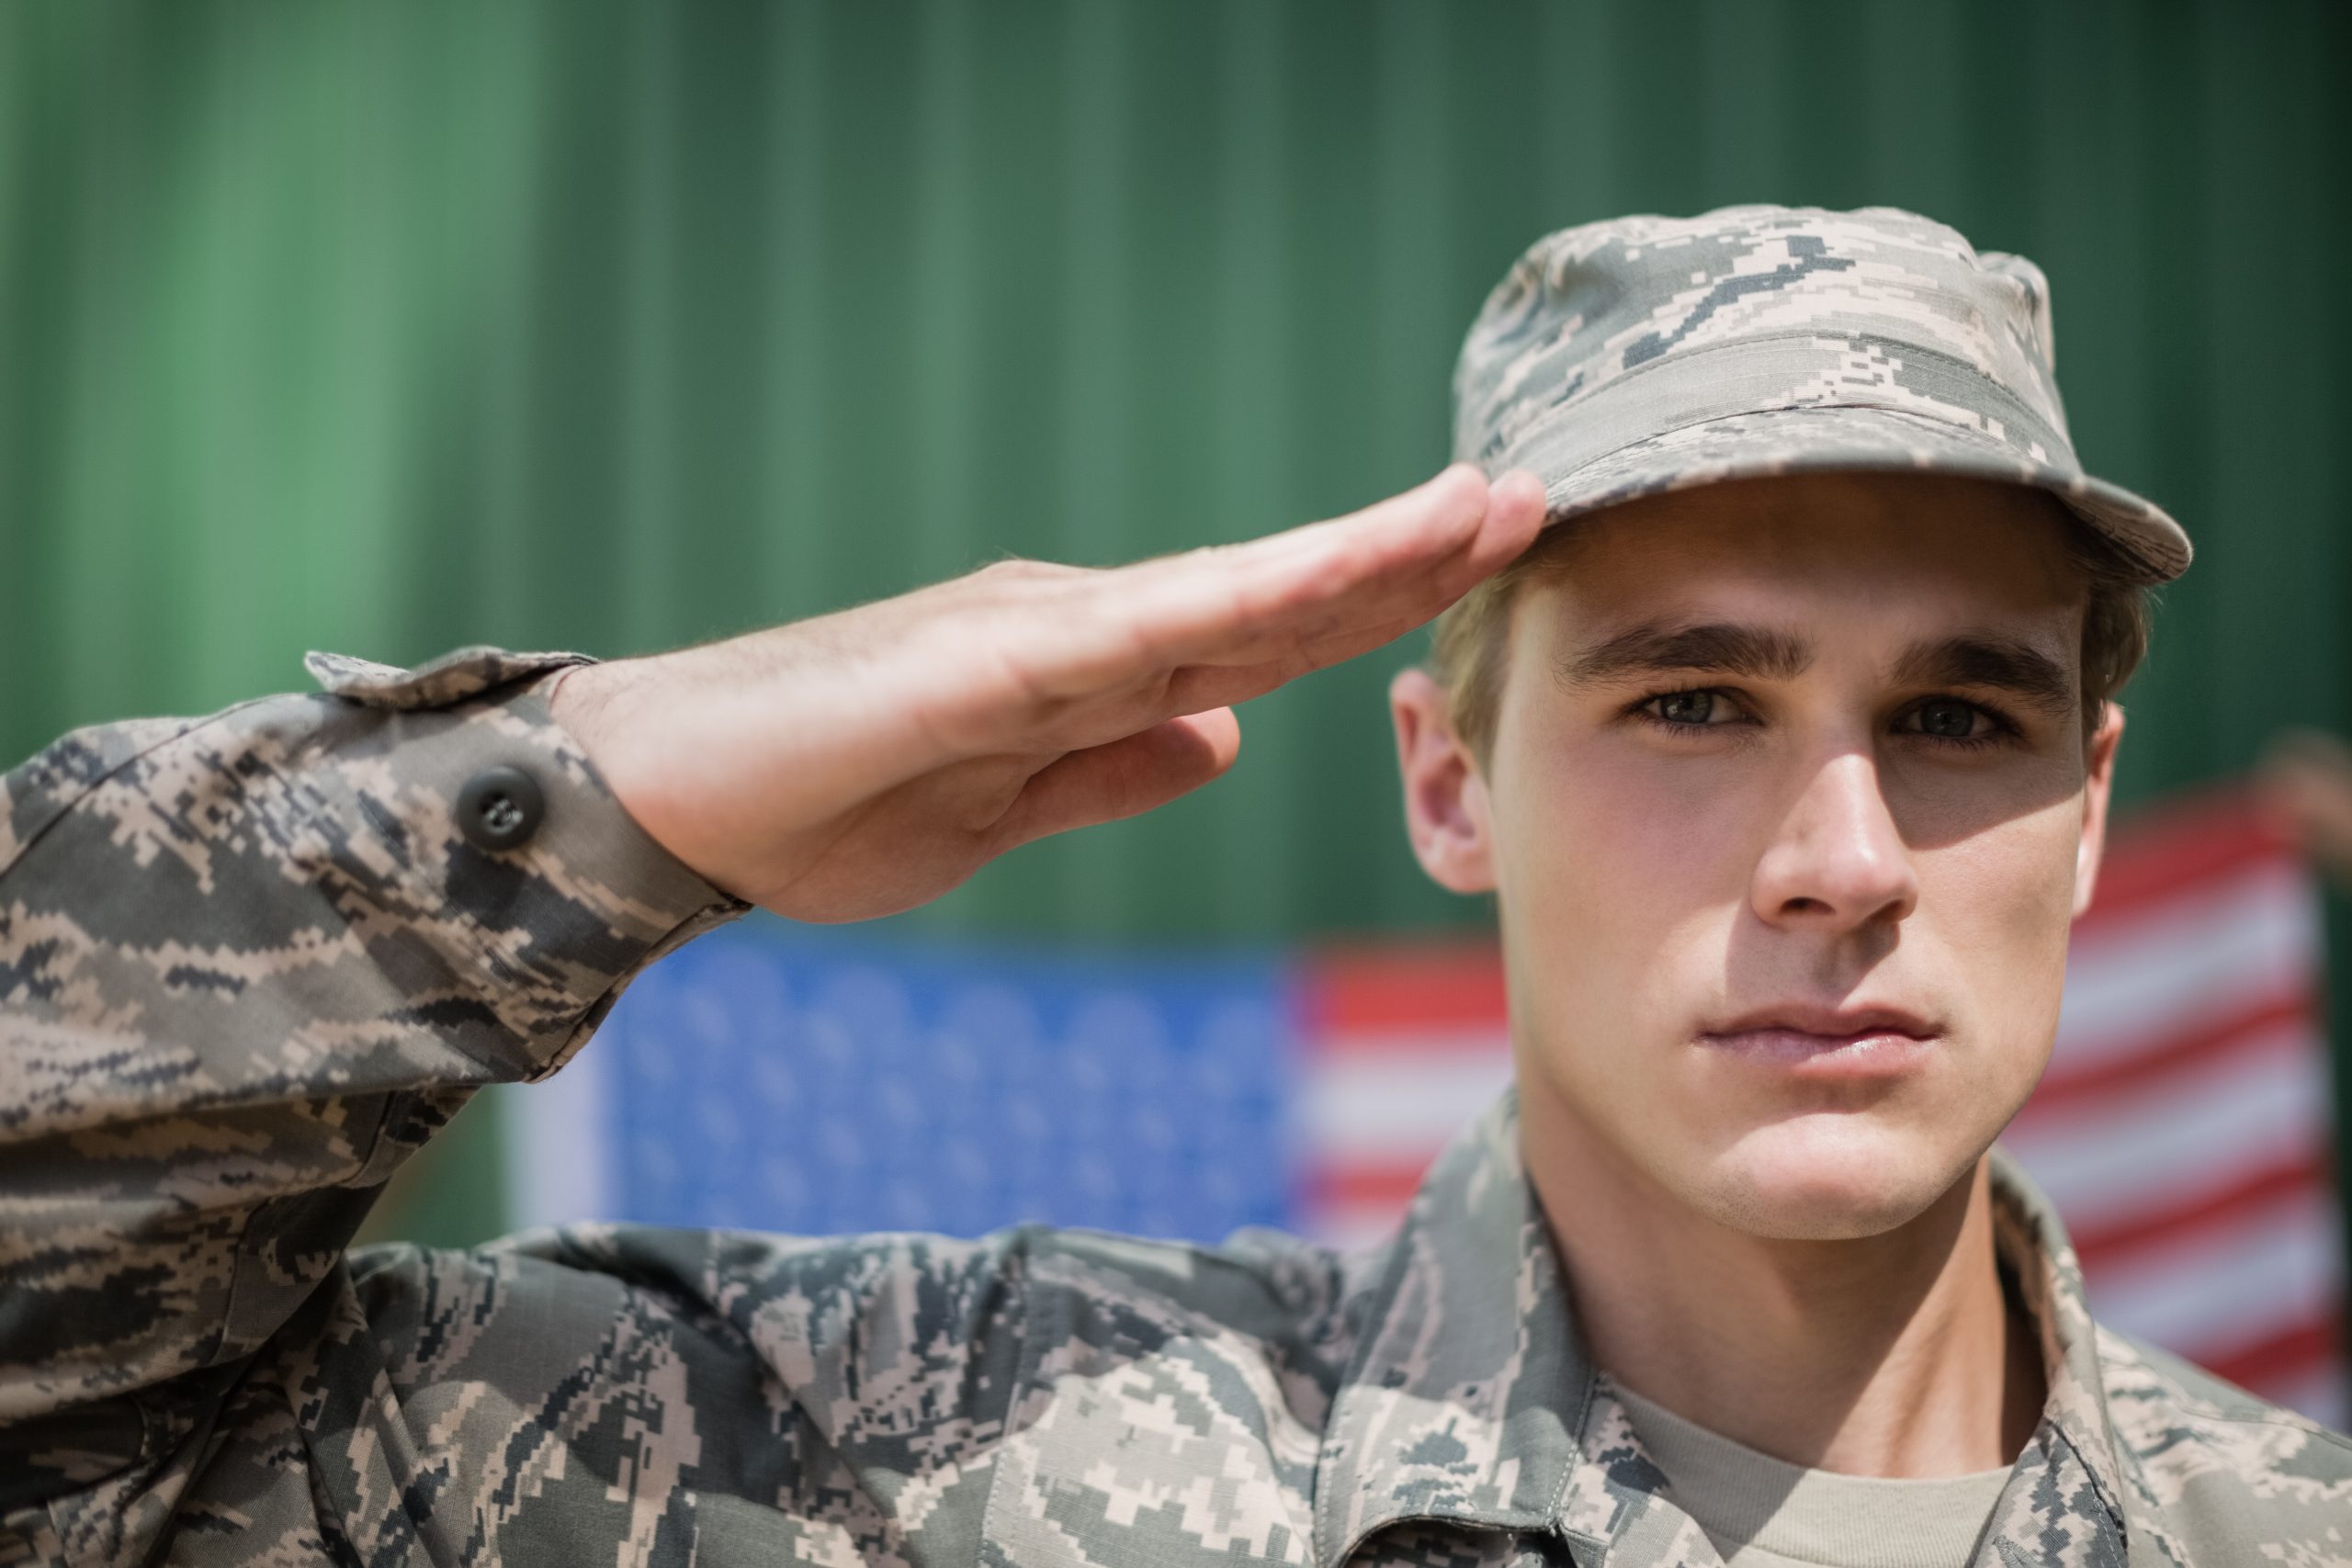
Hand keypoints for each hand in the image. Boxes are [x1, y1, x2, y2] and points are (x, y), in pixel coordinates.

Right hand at [549, 464, 1546, 919]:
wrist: (666, 800)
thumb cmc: (822, 804)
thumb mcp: (1003, 813)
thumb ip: (1111, 770)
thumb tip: (1227, 739)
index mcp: (1088, 667)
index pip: (1263, 634)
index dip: (1377, 594)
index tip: (1487, 559)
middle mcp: (1075, 624)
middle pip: (1268, 593)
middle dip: (1404, 553)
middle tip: (1528, 498)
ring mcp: (1025, 633)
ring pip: (1219, 593)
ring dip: (1349, 556)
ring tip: (1469, 510)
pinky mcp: (967, 663)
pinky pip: (1118, 639)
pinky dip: (1220, 612)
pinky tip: (1306, 587)